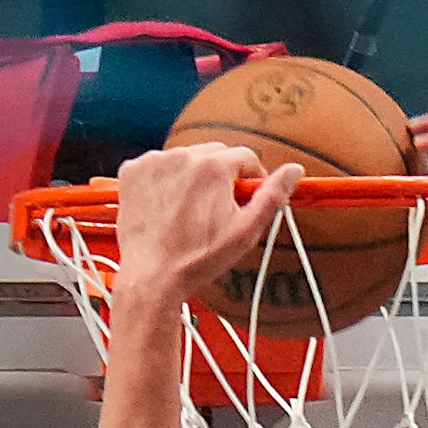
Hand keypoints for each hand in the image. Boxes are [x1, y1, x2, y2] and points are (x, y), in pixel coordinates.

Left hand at [112, 146, 300, 300]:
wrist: (153, 273)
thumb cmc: (200, 257)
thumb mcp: (247, 230)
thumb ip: (273, 195)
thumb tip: (295, 170)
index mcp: (212, 167)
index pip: (245, 156)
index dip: (252, 178)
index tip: (247, 197)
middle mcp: (181, 156)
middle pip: (215, 153)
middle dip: (223, 175)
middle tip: (221, 207)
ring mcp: (153, 162)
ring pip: (187, 158)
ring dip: (195, 176)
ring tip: (192, 209)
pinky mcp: (132, 170)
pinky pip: (159, 165)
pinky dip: (166, 179)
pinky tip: (169, 205)